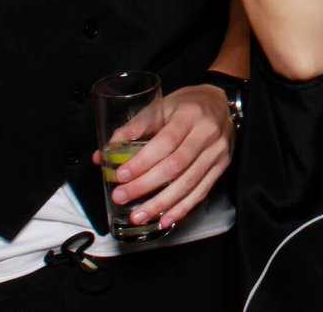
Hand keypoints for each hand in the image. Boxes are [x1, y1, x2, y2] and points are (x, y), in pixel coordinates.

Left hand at [92, 83, 234, 231]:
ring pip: (188, 183)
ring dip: (161, 203)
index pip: (165, 142)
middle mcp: (207, 133)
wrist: (221, 103)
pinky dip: (182, 208)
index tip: (120, 175)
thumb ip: (132, 129)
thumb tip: (101, 155)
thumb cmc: (186, 105)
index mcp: (190, 115)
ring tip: (138, 215)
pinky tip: (165, 219)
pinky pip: (201, 192)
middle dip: (145, 185)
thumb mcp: (161, 106)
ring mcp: (217, 152)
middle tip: (121, 197)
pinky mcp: (222, 166)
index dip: (142, 162)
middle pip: (175, 165)